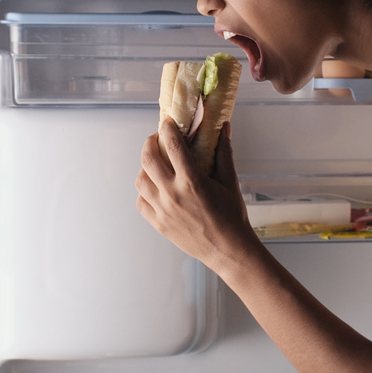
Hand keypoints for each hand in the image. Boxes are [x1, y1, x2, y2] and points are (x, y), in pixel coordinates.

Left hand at [136, 119, 256, 271]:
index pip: (172, 145)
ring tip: (156, 164)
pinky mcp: (158, 224)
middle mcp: (172, 195)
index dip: (168, 128)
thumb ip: (223, 153)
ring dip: (145, 167)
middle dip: (150, 142)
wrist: (228, 250)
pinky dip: (144, 191)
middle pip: (147, 159)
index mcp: (192, 181)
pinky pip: (141, 202)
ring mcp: (163, 211)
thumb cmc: (232, 216)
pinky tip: (156, 188)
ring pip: (140, 180)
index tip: (168, 122)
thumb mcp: (230, 182)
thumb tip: (224, 127)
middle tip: (157, 139)